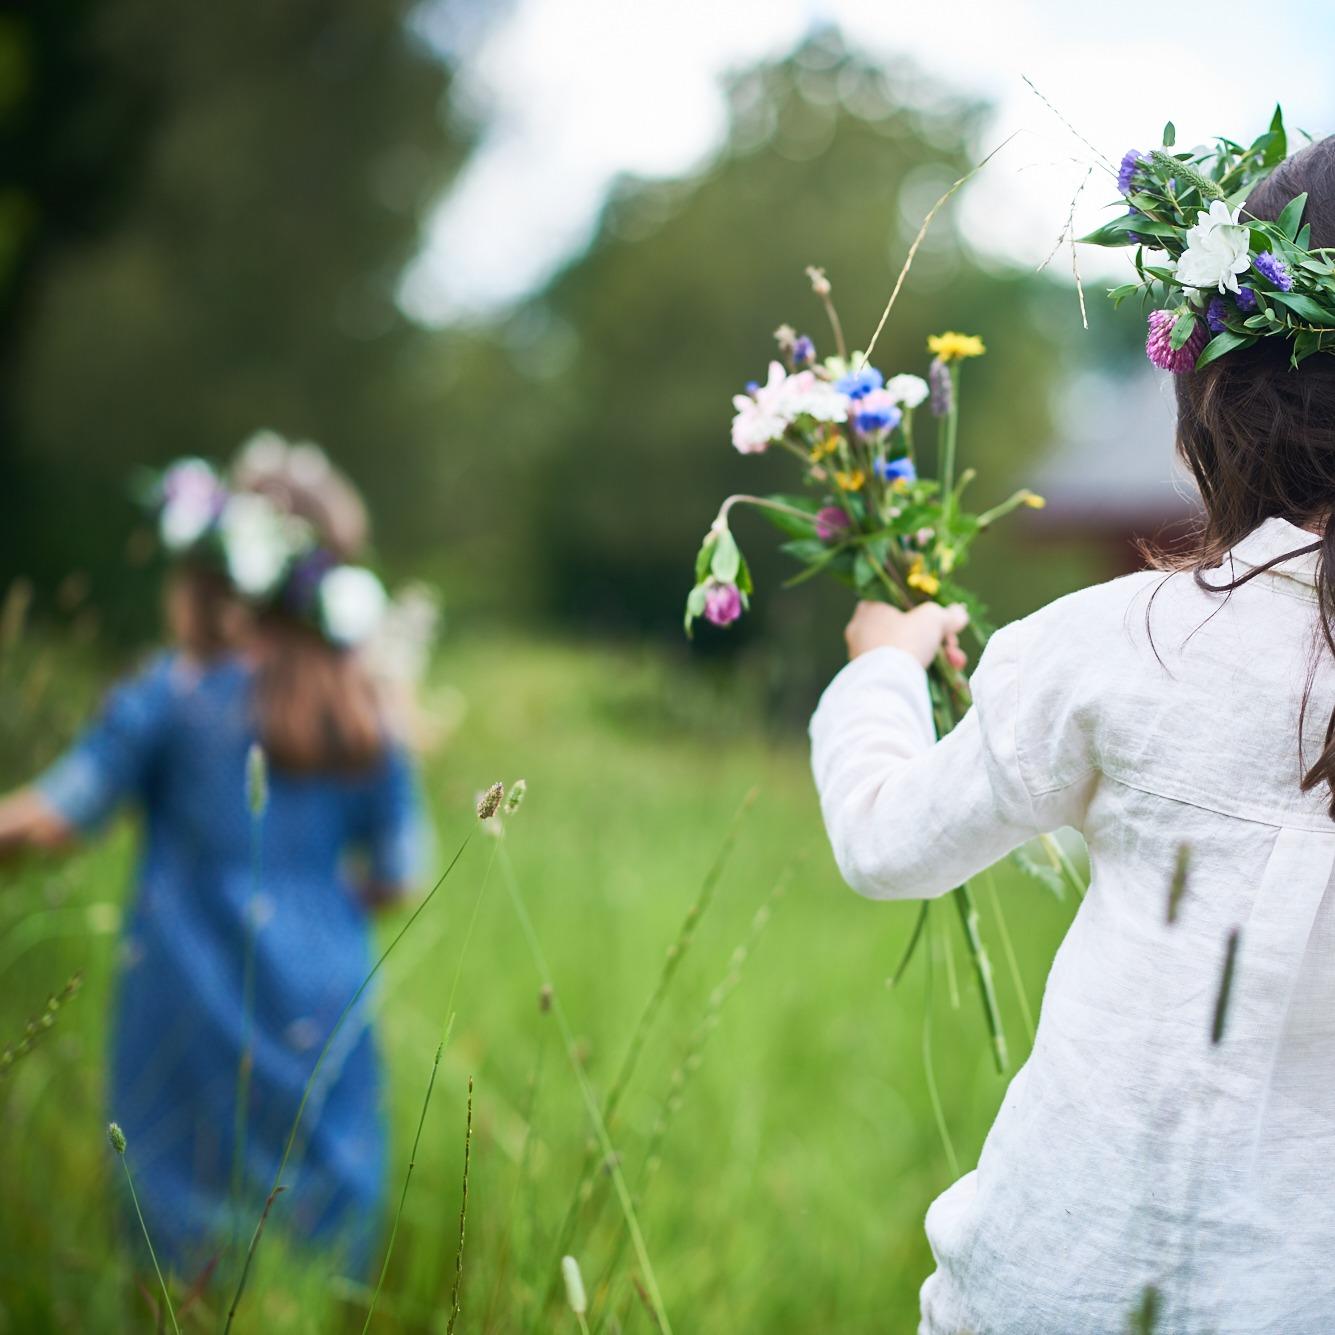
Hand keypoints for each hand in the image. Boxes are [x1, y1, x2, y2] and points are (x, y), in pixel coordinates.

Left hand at [844, 600, 968, 669]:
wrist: (888, 683)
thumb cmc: (906, 640)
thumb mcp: (933, 618)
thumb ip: (947, 614)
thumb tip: (959, 613)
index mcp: (870, 609)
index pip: (900, 604)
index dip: (926, 614)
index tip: (944, 624)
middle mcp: (861, 630)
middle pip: (907, 629)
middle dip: (936, 638)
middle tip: (953, 646)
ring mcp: (863, 655)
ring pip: (906, 649)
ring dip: (935, 655)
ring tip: (955, 663)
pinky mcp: (870, 676)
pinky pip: (899, 667)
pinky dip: (921, 669)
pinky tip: (944, 675)